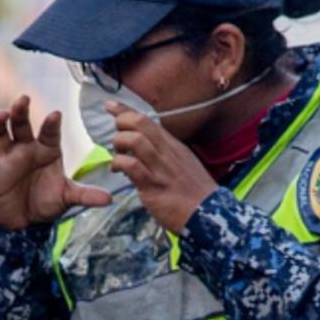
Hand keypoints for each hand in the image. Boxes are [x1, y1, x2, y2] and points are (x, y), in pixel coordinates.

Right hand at [0, 95, 110, 229]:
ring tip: (0, 115)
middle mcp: (27, 149)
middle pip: (22, 125)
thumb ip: (85, 195)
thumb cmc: (46, 202)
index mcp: (47, 150)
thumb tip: (110, 199)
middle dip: (21, 111)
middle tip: (23, 99)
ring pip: (2, 135)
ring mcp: (9, 159)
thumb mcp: (67, 198)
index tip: (56, 114)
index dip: (51, 124)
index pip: (50, 132)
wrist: (25, 221)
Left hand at [107, 104, 218, 233]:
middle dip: (121, 123)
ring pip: (135, 140)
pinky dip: (119, 164)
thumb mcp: (184, 164)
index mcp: (174, 146)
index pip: (148, 120)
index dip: (126, 110)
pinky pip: (132, 166)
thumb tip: (145, 149)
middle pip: (140, 123)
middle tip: (116, 135)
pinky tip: (117, 170)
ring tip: (117, 154)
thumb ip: (165, 155)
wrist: (209, 214)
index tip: (110, 105)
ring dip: (119, 144)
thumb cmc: (195, 193)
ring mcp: (160, 168)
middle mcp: (167, 152)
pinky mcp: (153, 186)